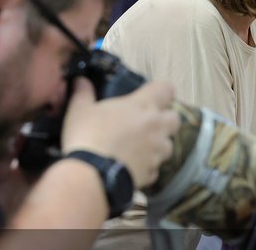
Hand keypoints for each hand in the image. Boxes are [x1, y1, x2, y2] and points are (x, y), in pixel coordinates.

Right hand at [61, 78, 180, 187]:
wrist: (91, 175)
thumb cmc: (87, 136)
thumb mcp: (80, 111)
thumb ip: (83, 94)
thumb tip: (80, 80)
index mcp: (143, 105)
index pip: (166, 89)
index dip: (161, 93)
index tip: (150, 98)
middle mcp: (156, 125)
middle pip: (175, 119)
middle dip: (166, 121)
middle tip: (147, 125)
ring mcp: (157, 150)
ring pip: (168, 146)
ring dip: (157, 147)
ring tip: (138, 150)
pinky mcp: (153, 172)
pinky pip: (155, 169)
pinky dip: (147, 168)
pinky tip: (132, 169)